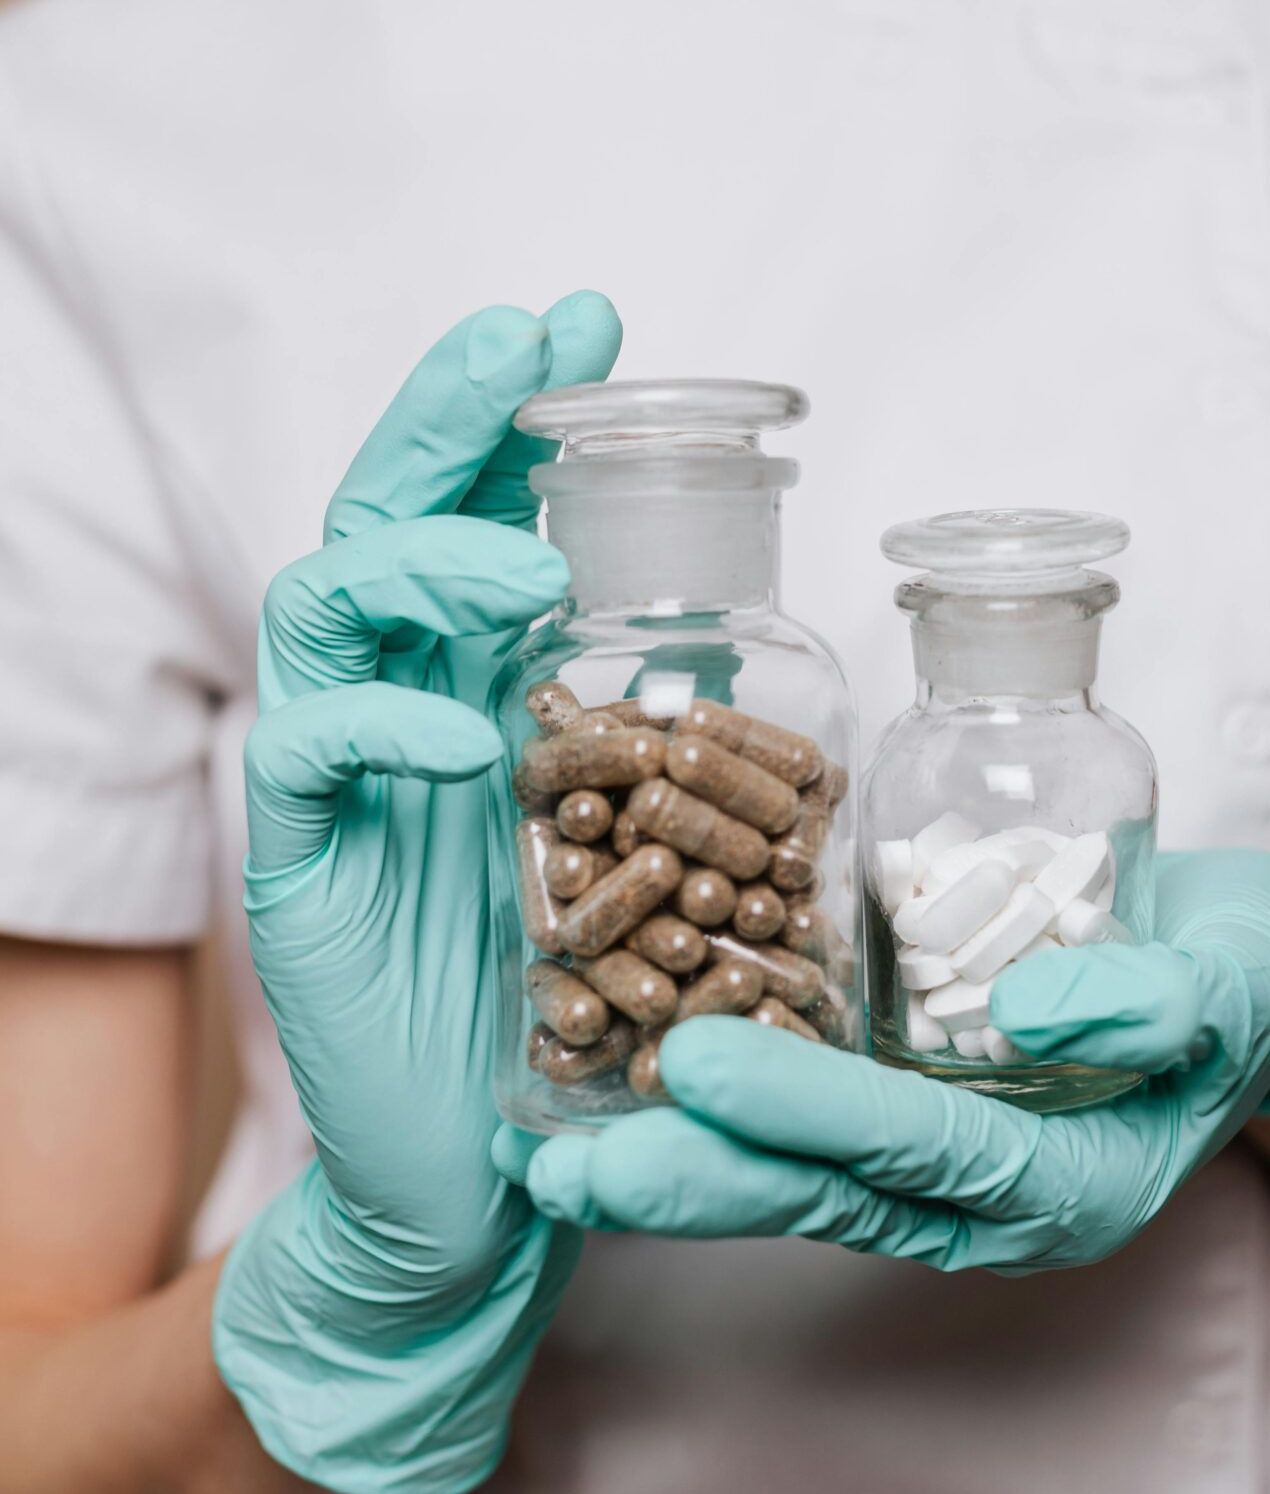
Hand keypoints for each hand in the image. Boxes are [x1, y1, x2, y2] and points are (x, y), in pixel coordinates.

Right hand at [213, 294, 621, 1493]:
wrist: (477, 1171)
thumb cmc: (563, 1002)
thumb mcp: (627, 841)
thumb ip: (644, 734)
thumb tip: (743, 631)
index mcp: (474, 682)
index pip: (473, 512)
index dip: (515, 413)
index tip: (588, 321)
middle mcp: (398, 705)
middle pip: (384, 515)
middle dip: (449, 415)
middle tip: (521, 335)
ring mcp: (340, 780)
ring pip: (330, 603)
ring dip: (427, 559)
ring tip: (528, 565)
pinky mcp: (303, 869)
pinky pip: (311, 753)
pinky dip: (384, 721)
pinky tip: (468, 732)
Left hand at [501, 850, 1269, 1273]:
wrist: (1258, 971)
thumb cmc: (1259, 972)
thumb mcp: (1241, 975)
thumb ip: (1156, 999)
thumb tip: (1032, 1014)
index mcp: (1072, 1190)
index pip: (926, 1153)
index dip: (812, 1114)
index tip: (702, 1069)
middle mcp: (992, 1203)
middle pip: (831, 1194)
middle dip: (696, 1179)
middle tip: (567, 1168)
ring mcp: (946, 1168)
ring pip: (798, 1176)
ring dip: (678, 1164)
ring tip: (551, 1155)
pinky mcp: (913, 1115)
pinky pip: (805, 1131)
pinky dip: (717, 1118)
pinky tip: (621, 1094)